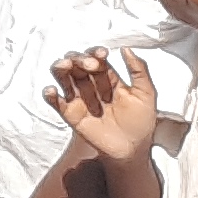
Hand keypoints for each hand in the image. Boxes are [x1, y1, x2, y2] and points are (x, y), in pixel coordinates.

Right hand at [51, 46, 159, 162]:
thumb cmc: (141, 122)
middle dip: (80, 59)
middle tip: (90, 65)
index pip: (96, 59)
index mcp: (108, 78)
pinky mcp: (69, 113)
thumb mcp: (147, 94)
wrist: (133, 149)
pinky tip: (52, 90)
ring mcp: (78, 98)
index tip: (101, 54)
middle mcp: (90, 85)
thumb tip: (125, 48)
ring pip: (62, 77)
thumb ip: (139, 71)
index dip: (95, 54)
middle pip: (76, 64)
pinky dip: (50, 94)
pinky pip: (55, 101)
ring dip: (60, 68)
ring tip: (63, 66)